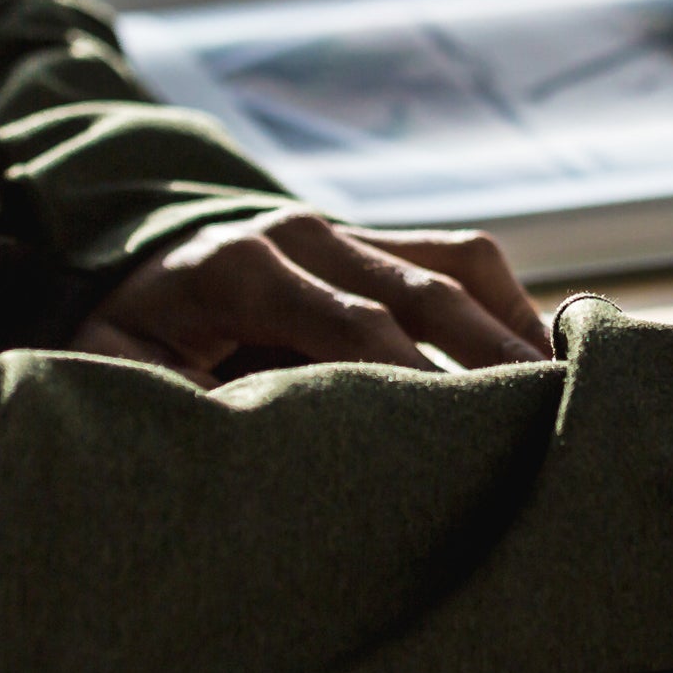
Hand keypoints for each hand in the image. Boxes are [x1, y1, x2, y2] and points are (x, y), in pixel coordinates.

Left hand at [69, 208, 552, 385]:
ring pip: (454, 262)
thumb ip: (171, 402)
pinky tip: (538, 357)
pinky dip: (506, 301)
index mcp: (240, 268)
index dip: (410, 376)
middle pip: (421, 288)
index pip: (351, 322)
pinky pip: (458, 255)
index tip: (454, 433)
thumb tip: (243, 443)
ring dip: (511, 322)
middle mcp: (303, 234)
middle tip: (541, 413)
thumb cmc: (123, 336)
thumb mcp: (113, 370)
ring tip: (560, 388)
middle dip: (486, 353)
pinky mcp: (374, 239)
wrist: (124, 261)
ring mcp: (344, 229)